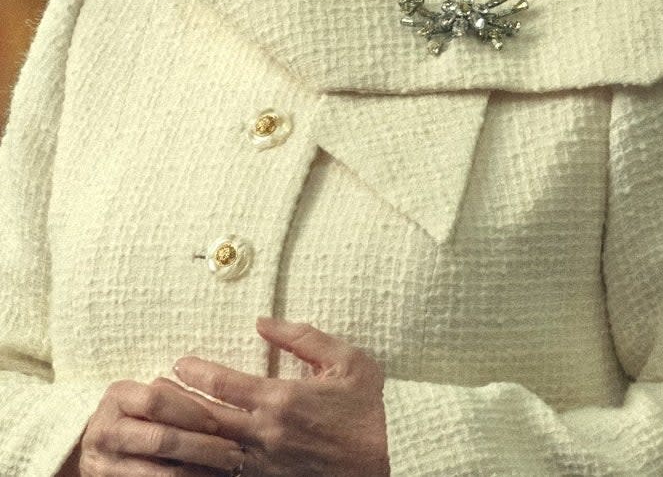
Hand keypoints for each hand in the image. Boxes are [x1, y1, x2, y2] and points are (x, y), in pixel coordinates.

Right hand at [77, 376, 245, 475]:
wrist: (97, 451)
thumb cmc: (133, 418)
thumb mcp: (145, 400)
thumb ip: (174, 397)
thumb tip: (217, 407)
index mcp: (117, 398)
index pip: (157, 401)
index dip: (190, 411)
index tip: (217, 423)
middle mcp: (105, 431)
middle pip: (161, 439)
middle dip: (203, 447)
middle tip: (233, 453)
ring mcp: (104, 465)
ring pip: (161, 473)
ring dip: (198, 473)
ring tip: (226, 471)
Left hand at [172, 316, 389, 476]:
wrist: (392, 462)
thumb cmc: (368, 412)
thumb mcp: (347, 362)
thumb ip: (303, 337)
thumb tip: (265, 322)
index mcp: (282, 400)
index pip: (225, 384)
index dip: (196, 371)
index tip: (178, 362)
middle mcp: (265, 435)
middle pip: (206, 420)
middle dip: (175, 405)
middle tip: (149, 392)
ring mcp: (263, 467)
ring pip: (209, 453)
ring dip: (181, 439)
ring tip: (156, 428)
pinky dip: (201, 470)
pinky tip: (183, 462)